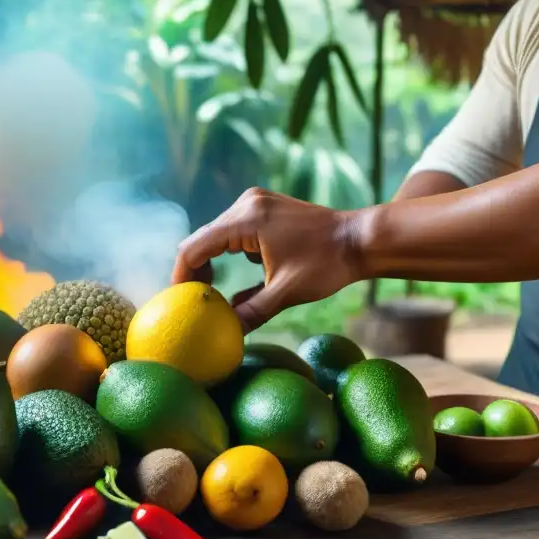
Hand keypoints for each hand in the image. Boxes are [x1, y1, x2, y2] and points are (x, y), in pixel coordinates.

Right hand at [172, 188, 365, 331]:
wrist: (360, 239)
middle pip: (201, 239)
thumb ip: (250, 312)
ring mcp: (255, 203)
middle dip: (193, 272)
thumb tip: (223, 335)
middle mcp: (246, 204)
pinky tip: (233, 279)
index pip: (194, 247)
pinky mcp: (263, 207)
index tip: (177, 301)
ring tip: (209, 294)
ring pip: (216, 234)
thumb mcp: (286, 293)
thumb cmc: (327, 264)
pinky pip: (233, 231)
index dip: (181, 276)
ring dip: (210, 263)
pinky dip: (227, 254)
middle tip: (191, 302)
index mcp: (247, 219)